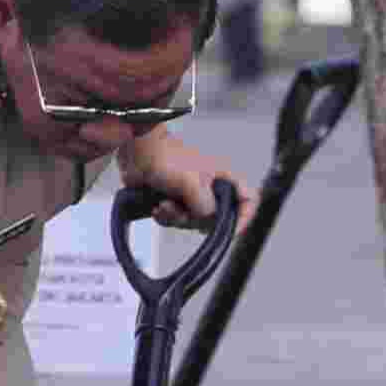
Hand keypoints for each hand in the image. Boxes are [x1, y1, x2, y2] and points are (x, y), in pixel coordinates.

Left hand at [116, 129, 251, 233]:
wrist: (136, 154)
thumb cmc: (165, 159)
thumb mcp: (191, 183)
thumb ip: (206, 206)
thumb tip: (206, 219)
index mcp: (223, 178)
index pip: (249, 200)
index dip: (244, 217)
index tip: (231, 231)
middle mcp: (212, 189)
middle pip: (218, 220)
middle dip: (197, 220)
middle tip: (182, 210)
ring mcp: (193, 197)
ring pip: (195, 223)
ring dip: (177, 218)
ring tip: (163, 205)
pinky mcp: (175, 202)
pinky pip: (177, 221)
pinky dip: (166, 217)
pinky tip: (157, 208)